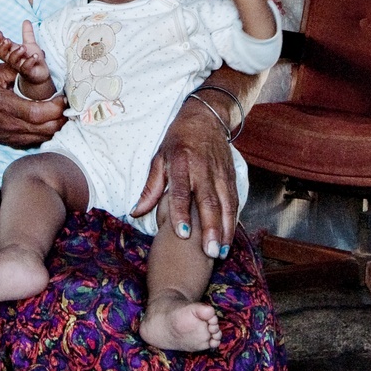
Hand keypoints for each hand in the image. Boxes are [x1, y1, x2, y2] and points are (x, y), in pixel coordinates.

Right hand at [0, 21, 50, 86]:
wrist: (40, 74)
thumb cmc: (32, 59)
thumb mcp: (30, 44)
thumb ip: (27, 33)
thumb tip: (26, 20)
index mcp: (12, 53)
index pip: (2, 47)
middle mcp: (13, 60)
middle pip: (3, 55)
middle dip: (4, 47)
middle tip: (8, 40)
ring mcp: (20, 67)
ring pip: (13, 61)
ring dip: (17, 53)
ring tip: (24, 47)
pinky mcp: (28, 73)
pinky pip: (25, 68)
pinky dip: (30, 61)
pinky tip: (35, 56)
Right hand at [0, 63, 66, 147]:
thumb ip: (15, 67)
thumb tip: (35, 60)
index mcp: (8, 106)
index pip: (38, 113)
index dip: (55, 106)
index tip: (62, 96)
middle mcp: (13, 125)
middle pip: (48, 128)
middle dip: (63, 116)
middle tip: (68, 103)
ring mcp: (16, 137)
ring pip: (47, 137)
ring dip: (59, 125)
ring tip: (63, 111)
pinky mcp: (17, 143)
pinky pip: (41, 141)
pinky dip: (50, 132)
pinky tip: (52, 120)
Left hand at [130, 95, 237, 258]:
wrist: (205, 117)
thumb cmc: (178, 140)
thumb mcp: (160, 158)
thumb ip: (151, 188)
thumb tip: (135, 212)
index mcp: (181, 163)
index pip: (181, 192)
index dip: (181, 214)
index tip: (182, 235)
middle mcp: (203, 170)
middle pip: (208, 202)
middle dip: (210, 229)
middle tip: (210, 253)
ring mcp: (220, 173)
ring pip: (225, 205)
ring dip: (225, 230)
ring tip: (221, 252)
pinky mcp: (231, 176)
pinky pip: (234, 201)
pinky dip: (233, 221)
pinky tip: (230, 239)